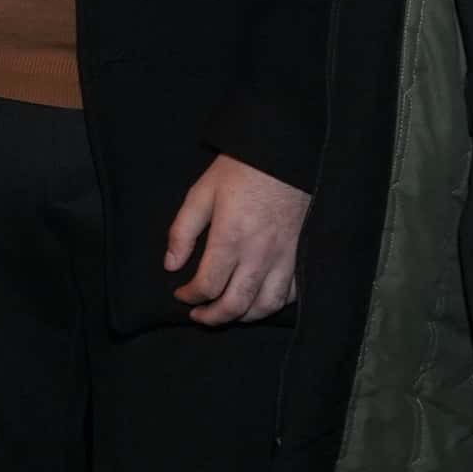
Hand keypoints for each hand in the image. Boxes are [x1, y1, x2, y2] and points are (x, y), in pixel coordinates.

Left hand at [160, 154, 308, 325]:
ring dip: (244, 317)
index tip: (181, 295)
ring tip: (228, 314)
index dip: (190, 297)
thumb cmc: (240, 170)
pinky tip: (260, 300)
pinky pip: (292, 291)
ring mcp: (285, 256)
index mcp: (231, 237)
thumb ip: (182, 231)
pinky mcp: (301, 252)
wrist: (285, 153)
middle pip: (236, 304)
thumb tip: (171, 265)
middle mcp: (259, 253)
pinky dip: (276, 304)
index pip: (208, 286)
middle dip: (213, 318)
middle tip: (199, 316)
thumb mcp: (201, 193)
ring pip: (267, 305)